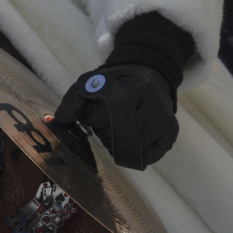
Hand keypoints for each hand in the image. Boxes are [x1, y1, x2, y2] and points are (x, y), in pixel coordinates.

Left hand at [53, 64, 178, 169]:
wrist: (147, 75)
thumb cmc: (115, 82)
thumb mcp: (92, 81)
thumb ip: (74, 99)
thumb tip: (62, 120)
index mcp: (137, 87)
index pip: (109, 114)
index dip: (93, 118)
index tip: (90, 114)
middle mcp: (156, 104)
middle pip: (121, 134)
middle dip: (105, 132)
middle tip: (102, 123)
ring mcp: (165, 120)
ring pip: (134, 148)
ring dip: (118, 144)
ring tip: (115, 129)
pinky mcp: (170, 133)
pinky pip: (150, 156)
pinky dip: (134, 154)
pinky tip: (127, 142)